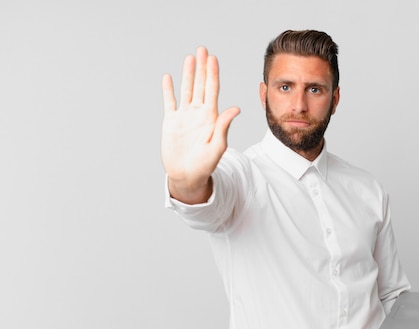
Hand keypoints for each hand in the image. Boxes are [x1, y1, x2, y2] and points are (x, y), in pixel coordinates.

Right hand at [161, 46, 239, 203]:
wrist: (188, 176)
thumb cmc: (205, 165)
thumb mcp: (218, 146)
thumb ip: (224, 126)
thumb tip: (236, 108)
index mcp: (211, 117)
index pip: (212, 90)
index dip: (212, 73)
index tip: (213, 58)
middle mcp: (198, 113)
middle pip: (200, 85)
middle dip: (202, 67)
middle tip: (202, 49)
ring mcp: (184, 116)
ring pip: (186, 90)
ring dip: (188, 74)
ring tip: (190, 58)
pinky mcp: (171, 122)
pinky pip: (169, 102)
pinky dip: (168, 90)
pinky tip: (168, 78)